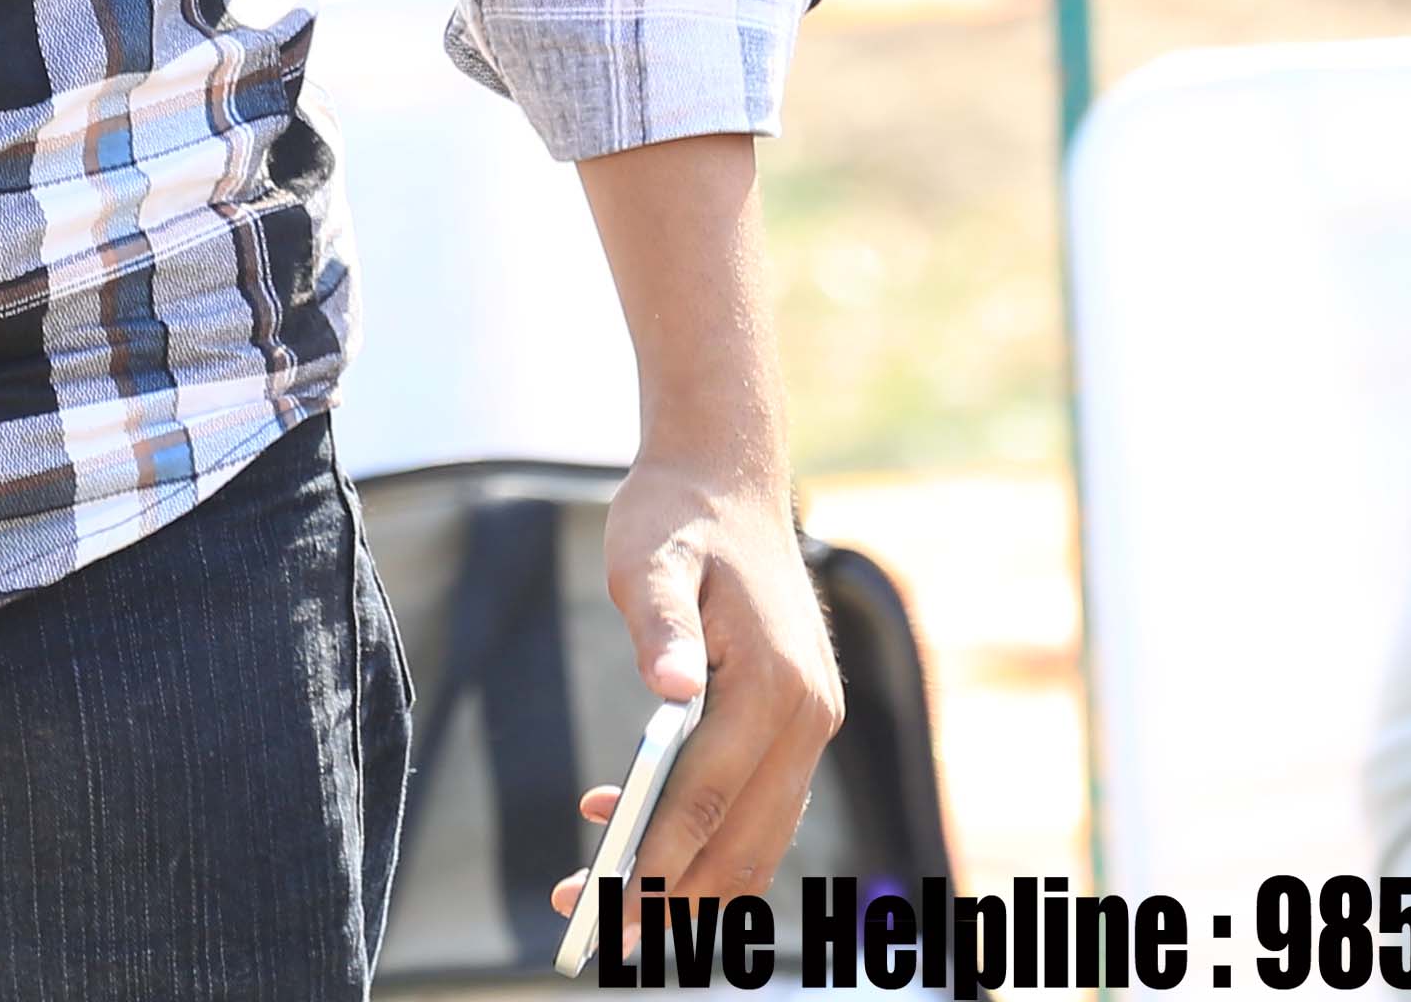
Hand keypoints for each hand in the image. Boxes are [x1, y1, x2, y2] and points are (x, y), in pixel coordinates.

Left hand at [543, 456, 844, 922]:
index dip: (659, 860)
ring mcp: (810, 724)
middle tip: (599, 933)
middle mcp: (807, 716)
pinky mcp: (797, 723)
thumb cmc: (677, 515)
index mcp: (772, 683)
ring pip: (758, 837)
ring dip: (689, 882)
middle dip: (673, 896)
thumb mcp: (650, 554)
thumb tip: (670, 691)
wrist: (729, 478)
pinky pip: (757, 804)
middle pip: (743, 839)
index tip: (609, 908)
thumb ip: (661, 623)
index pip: (709, 798)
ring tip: (608, 908)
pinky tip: (628, 829)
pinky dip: (705, 836)